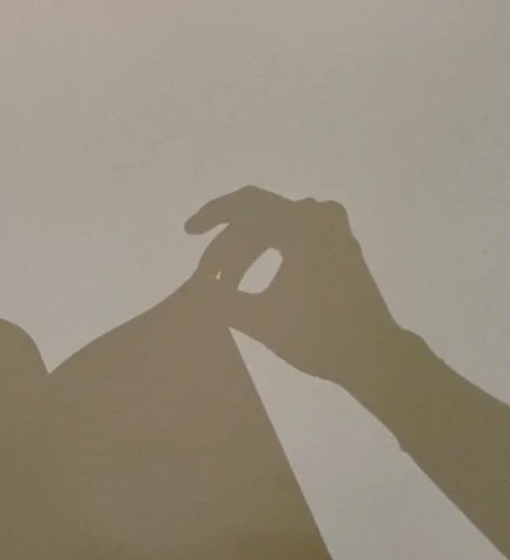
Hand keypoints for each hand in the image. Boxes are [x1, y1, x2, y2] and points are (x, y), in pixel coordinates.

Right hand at [185, 186, 400, 390]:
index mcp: (301, 225)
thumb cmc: (317, 337)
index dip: (212, 215)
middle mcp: (319, 216)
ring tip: (226, 283)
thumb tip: (197, 289)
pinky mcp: (340, 244)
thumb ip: (222, 300)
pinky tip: (253, 273)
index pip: (246, 206)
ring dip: (248, 250)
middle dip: (228, 246)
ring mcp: (334, 229)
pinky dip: (271, 249)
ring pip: (276, 226)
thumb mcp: (260, 320)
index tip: (189, 232)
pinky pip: (296, 234)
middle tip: (207, 277)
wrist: (370, 354)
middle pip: (259, 218)